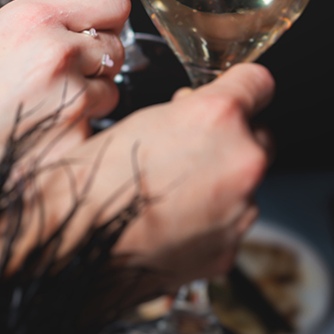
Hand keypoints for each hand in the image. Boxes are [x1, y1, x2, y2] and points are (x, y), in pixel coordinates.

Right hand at [0, 0, 128, 176]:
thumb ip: (40, 20)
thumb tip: (78, 12)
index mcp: (34, 19)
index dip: (108, 10)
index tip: (101, 18)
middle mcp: (57, 53)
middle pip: (115, 43)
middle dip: (96, 56)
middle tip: (62, 71)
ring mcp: (71, 98)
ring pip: (110, 88)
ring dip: (89, 96)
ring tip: (43, 105)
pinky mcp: (76, 138)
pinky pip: (94, 126)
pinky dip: (76, 129)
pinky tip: (40, 131)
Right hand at [0, 62, 273, 305]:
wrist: (74, 238)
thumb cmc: (97, 175)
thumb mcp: (145, 116)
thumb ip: (190, 110)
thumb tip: (199, 110)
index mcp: (220, 117)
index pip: (260, 82)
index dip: (243, 86)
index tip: (237, 91)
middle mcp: (242, 161)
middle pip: (259, 135)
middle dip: (231, 137)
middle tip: (190, 144)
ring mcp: (239, 211)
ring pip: (244, 183)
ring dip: (220, 180)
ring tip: (171, 188)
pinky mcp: (228, 250)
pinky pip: (228, 223)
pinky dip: (208, 219)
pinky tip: (170, 218)